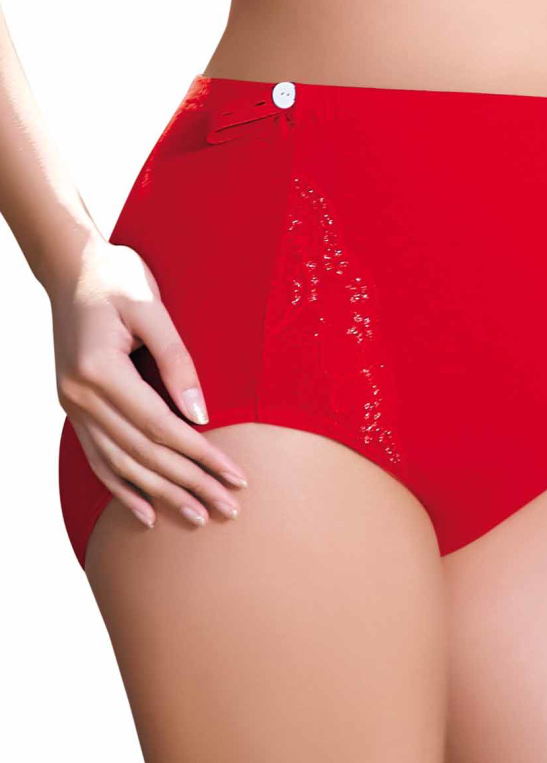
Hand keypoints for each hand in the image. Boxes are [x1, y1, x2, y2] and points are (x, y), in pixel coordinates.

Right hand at [49, 236, 247, 528]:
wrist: (72, 269)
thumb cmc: (119, 280)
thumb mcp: (152, 308)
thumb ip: (177, 361)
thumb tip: (201, 416)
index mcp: (99, 370)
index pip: (161, 427)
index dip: (201, 456)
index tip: (236, 476)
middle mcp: (79, 395)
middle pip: (144, 453)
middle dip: (190, 484)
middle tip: (228, 509)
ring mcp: (72, 406)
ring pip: (121, 464)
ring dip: (161, 494)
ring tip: (197, 516)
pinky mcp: (74, 409)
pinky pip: (98, 458)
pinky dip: (122, 488)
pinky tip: (144, 513)